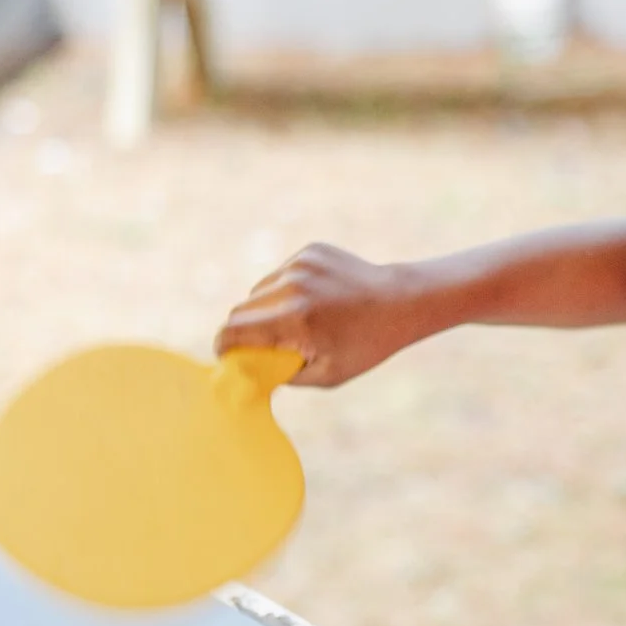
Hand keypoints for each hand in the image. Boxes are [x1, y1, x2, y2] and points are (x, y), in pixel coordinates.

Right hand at [216, 243, 421, 387]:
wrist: (402, 301)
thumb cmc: (365, 346)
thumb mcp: (326, 374)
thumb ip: (281, 374)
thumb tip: (245, 373)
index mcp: (296, 320)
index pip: (233, 331)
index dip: (224, 346)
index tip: (227, 356)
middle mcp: (293, 286)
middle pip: (240, 309)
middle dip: (243, 329)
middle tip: (261, 344)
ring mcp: (301, 264)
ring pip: (258, 290)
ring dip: (265, 308)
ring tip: (297, 321)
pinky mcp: (309, 250)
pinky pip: (279, 274)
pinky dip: (285, 290)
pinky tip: (314, 300)